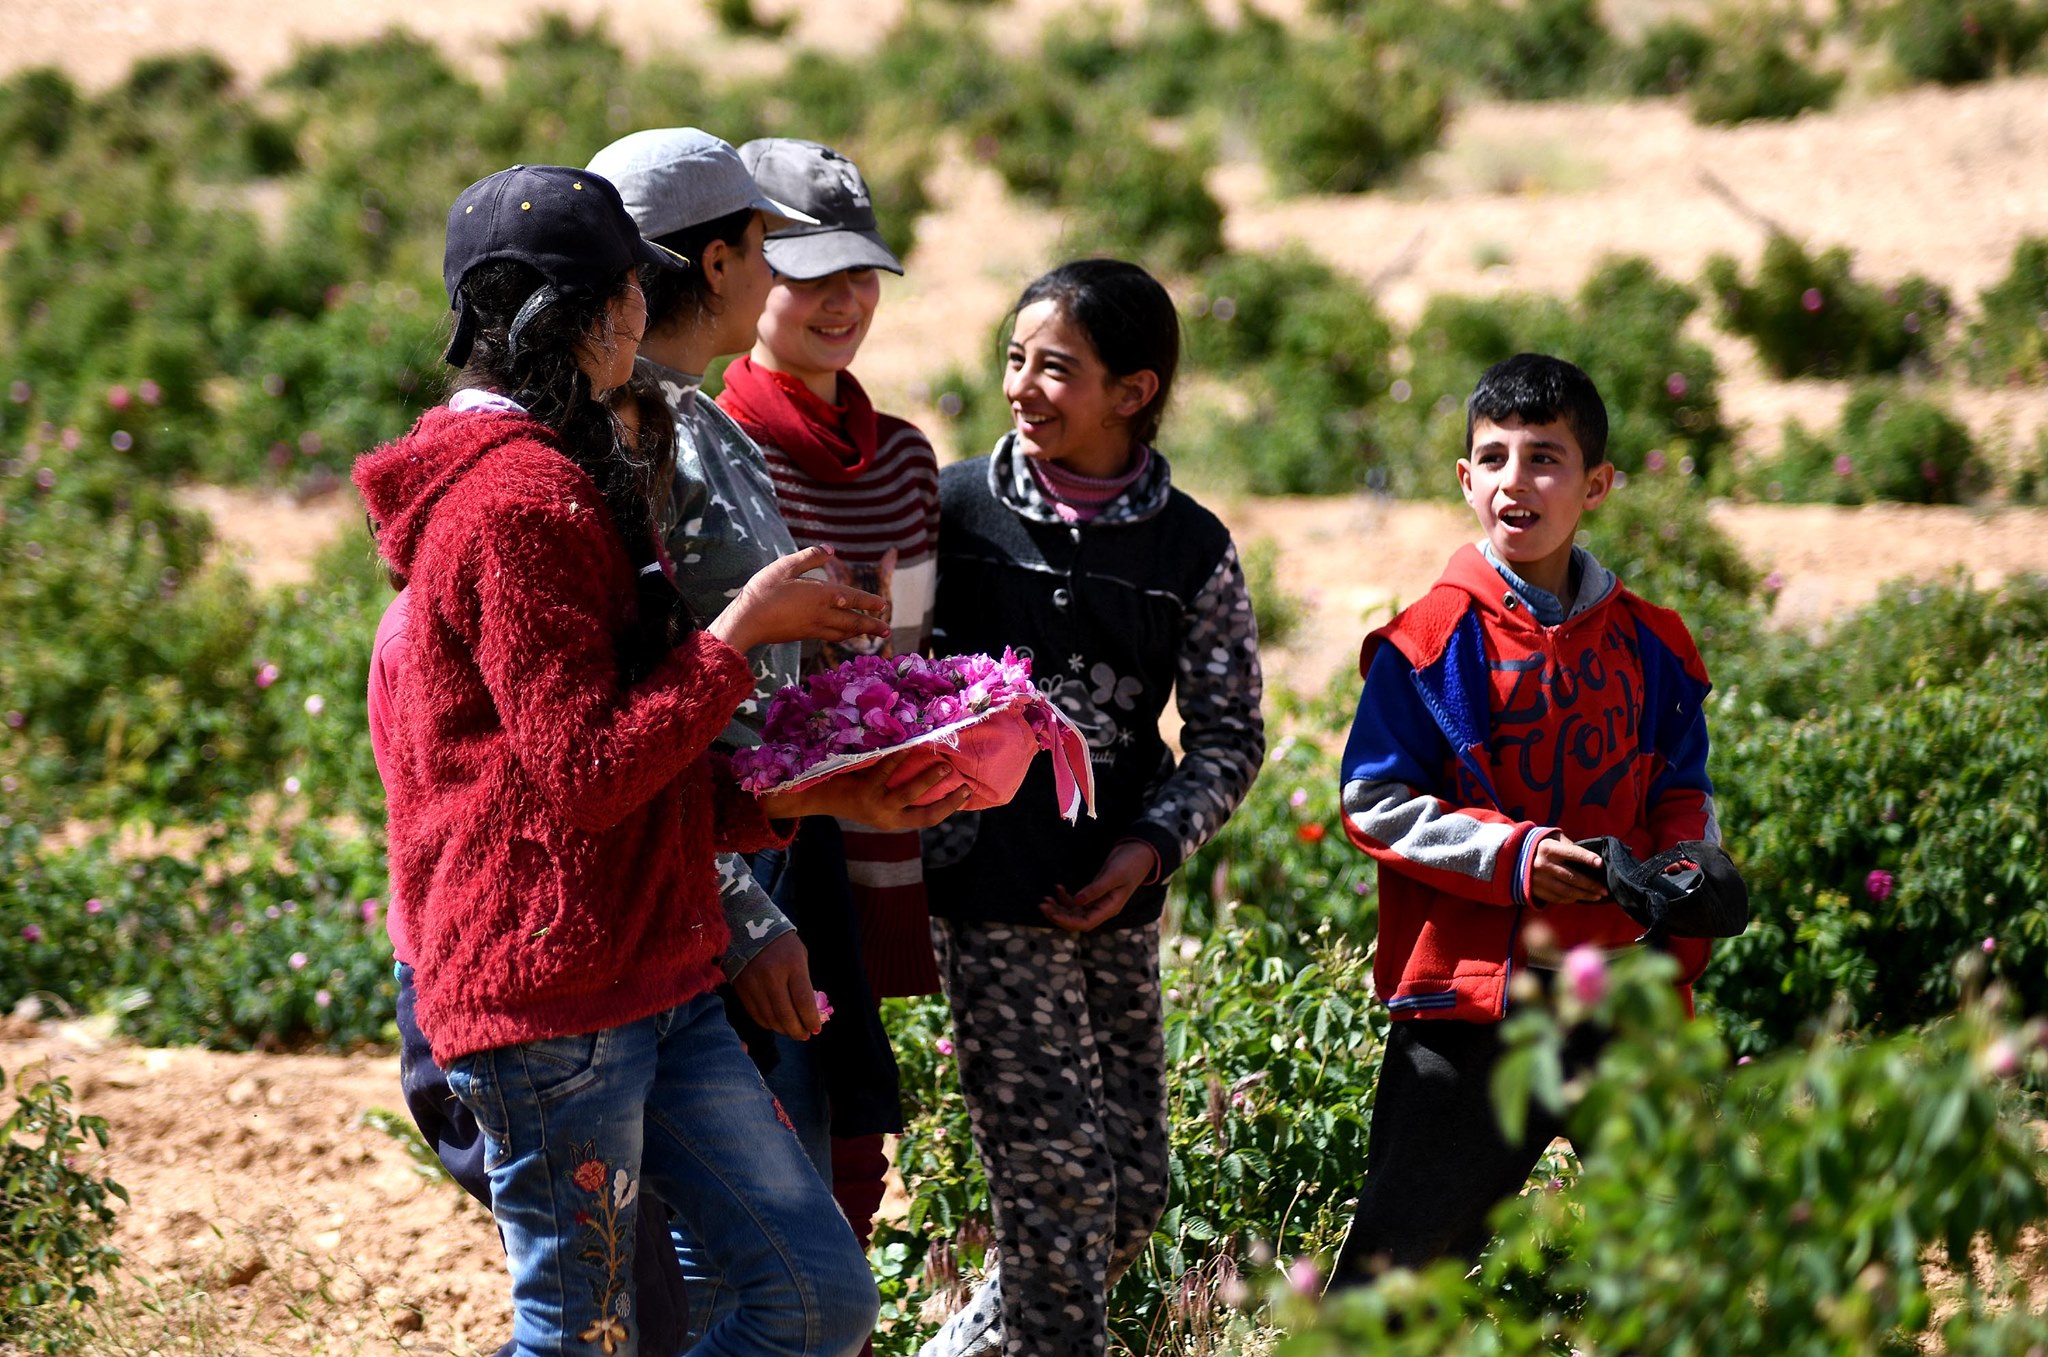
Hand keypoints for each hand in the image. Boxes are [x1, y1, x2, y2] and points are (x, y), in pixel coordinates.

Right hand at [708, 547, 888, 654]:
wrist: (747, 621)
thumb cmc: (764, 590)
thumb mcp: (785, 566)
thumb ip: (809, 557)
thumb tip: (831, 550)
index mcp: (820, 594)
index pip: (851, 598)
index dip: (868, 602)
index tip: (883, 605)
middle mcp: (821, 613)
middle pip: (852, 621)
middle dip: (871, 625)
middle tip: (887, 631)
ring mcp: (813, 627)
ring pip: (842, 632)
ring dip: (858, 633)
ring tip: (870, 635)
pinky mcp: (803, 635)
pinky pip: (830, 636)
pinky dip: (842, 636)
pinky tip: (842, 635)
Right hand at [731, 931, 820, 1039]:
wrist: (748, 926)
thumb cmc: (782, 942)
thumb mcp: (800, 956)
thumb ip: (804, 981)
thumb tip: (808, 1010)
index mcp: (792, 965)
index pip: (803, 1001)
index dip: (810, 1019)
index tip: (816, 1029)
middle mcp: (772, 977)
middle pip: (786, 1015)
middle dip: (798, 1030)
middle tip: (804, 1036)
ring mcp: (754, 984)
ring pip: (770, 1018)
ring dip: (783, 1029)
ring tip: (792, 1031)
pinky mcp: (741, 988)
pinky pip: (755, 1014)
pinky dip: (767, 1023)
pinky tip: (775, 1024)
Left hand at [758, 751, 972, 829]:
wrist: (813, 795)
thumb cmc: (850, 789)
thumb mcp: (877, 795)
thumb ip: (898, 787)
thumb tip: (928, 765)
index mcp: (892, 820)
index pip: (928, 819)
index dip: (949, 807)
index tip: (967, 792)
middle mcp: (886, 818)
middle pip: (923, 813)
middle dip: (944, 797)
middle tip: (958, 777)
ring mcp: (874, 805)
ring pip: (907, 792)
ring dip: (926, 777)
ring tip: (941, 761)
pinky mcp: (862, 791)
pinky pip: (884, 770)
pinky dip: (897, 756)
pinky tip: (907, 743)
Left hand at [1040, 841, 1157, 932]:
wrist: (1139, 852)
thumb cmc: (1129, 863)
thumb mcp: (1113, 875)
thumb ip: (1095, 889)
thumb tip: (1076, 902)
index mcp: (1110, 908)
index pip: (1085, 923)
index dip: (1067, 921)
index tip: (1051, 912)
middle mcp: (1103, 908)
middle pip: (1077, 920)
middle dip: (1058, 915)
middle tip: (1042, 904)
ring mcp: (1098, 901)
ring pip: (1074, 911)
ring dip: (1059, 907)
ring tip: (1044, 899)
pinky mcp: (1094, 893)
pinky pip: (1077, 901)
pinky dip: (1065, 896)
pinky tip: (1057, 887)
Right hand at [1529, 835, 1610, 906]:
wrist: (1513, 858)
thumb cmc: (1541, 846)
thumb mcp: (1552, 839)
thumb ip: (1569, 845)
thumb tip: (1588, 857)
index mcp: (1548, 848)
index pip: (1572, 853)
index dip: (1587, 858)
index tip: (1601, 864)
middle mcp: (1542, 864)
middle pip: (1573, 877)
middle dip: (1592, 885)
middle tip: (1605, 890)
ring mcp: (1538, 879)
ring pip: (1567, 891)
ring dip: (1584, 895)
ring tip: (1597, 896)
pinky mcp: (1535, 890)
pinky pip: (1557, 898)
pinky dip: (1571, 899)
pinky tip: (1579, 897)